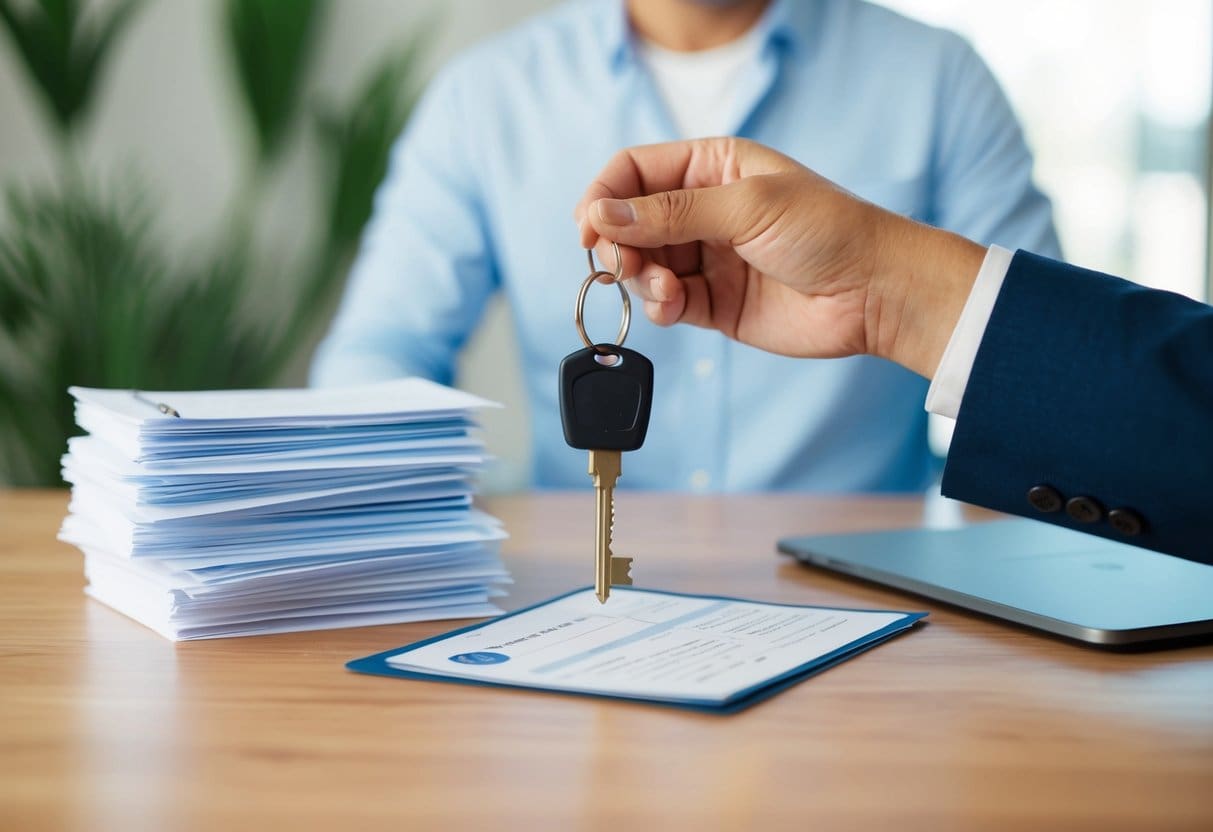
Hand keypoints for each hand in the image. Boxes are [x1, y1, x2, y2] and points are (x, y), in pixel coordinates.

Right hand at [573, 138, 985, 377]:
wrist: (874, 293)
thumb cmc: (828, 231)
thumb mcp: (746, 206)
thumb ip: (670, 212)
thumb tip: (603, 214)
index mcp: (713, 166)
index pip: (635, 171)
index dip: (605, 195)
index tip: (587, 226)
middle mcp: (704, 210)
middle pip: (630, 221)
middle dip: (619, 243)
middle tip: (621, 263)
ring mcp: (707, 257)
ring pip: (643, 265)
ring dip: (639, 278)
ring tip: (664, 289)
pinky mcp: (712, 303)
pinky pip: (664, 302)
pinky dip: (658, 306)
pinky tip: (672, 306)